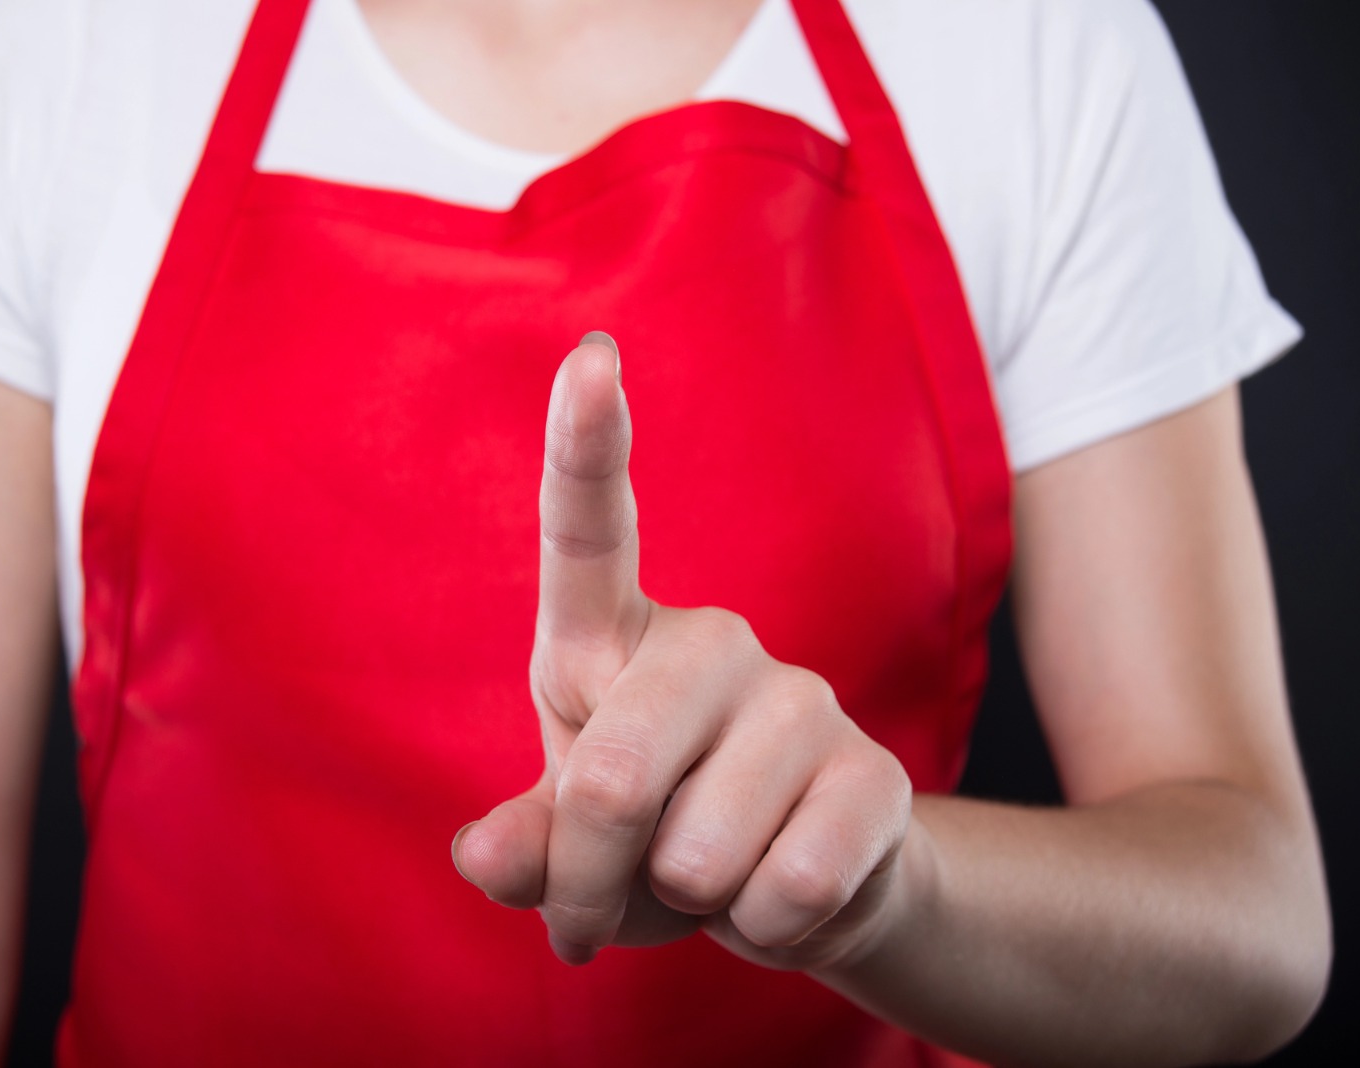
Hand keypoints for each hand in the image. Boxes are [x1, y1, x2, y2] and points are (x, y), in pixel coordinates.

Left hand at [451, 333, 914, 973]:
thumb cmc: (655, 838)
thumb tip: (485, 859)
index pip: (592, 530)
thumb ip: (525, 846)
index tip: (592, 354)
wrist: (793, 887)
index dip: (586, 444)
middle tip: (591, 913)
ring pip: (697, 852)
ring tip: (709, 879)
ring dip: (684, 906)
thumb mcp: (568, 844)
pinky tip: (777, 890)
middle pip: (608, 779)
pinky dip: (762, 927)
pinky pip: (789, 886)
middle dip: (588, 881)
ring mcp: (800, 700)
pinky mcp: (875, 774)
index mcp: (613, 639)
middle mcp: (710, 644)